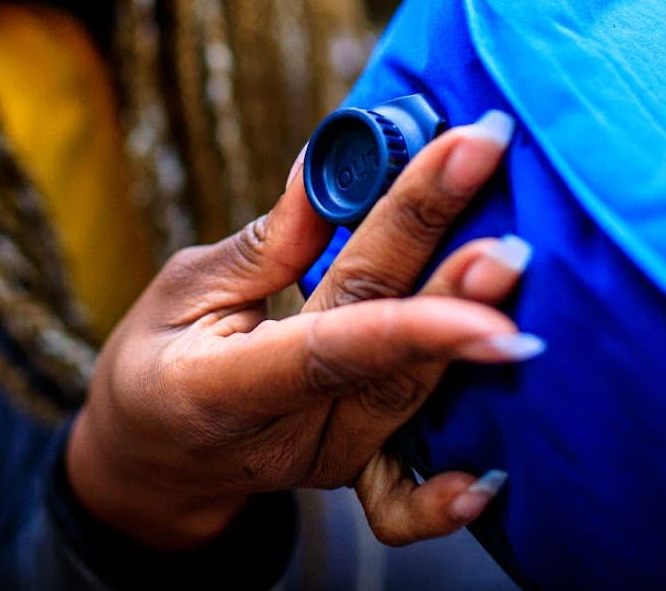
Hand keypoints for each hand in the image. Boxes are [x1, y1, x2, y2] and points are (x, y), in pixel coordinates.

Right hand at [65, 112, 537, 550]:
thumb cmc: (159, 357)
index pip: (329, 345)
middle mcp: (282, 436)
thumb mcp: (183, 290)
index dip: (410, 310)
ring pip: (410, 400)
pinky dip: (446, 498)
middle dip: (455, 292)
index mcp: (219, 390)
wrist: (149, 455)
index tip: (481, 254)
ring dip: (470, 342)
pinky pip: (403, 500)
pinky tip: (493, 477)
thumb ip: (265, 244)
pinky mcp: (352, 474)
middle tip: (513, 237)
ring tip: (516, 271)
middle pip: (383, 357)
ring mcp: (323, 463)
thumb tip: (329, 164)